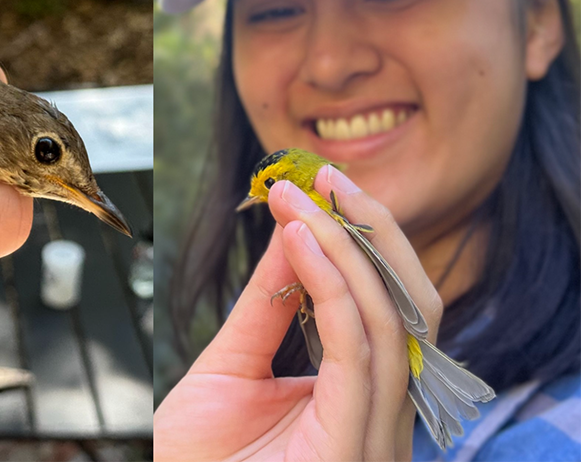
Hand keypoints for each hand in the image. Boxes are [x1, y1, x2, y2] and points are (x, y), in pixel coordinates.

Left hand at [154, 165, 441, 461]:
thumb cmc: (200, 461)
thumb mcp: (229, 367)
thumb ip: (266, 308)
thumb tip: (294, 235)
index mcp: (359, 396)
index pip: (386, 307)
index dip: (360, 242)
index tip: (317, 188)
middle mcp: (380, 411)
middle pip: (410, 306)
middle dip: (373, 233)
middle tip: (326, 178)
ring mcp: (375, 431)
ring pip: (394, 322)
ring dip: (349, 248)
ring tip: (304, 201)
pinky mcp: (356, 444)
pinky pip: (360, 351)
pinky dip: (335, 288)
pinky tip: (304, 243)